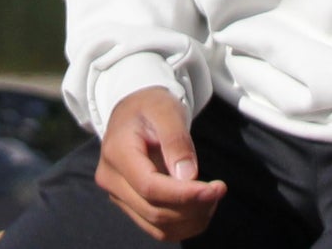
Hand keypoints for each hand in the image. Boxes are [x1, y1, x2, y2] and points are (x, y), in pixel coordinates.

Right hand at [95, 87, 226, 241]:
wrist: (135, 111)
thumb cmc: (150, 105)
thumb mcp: (165, 109)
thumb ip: (176, 140)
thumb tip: (188, 177)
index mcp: (116, 152)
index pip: (149, 186)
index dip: (183, 194)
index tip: (214, 189)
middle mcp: (111, 179)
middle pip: (154, 210)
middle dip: (192, 207)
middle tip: (219, 189)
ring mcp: (119, 195)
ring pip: (157, 225)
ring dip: (190, 220)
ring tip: (212, 196)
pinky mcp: (131, 204)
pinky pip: (157, 227)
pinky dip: (183, 223)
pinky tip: (200, 206)